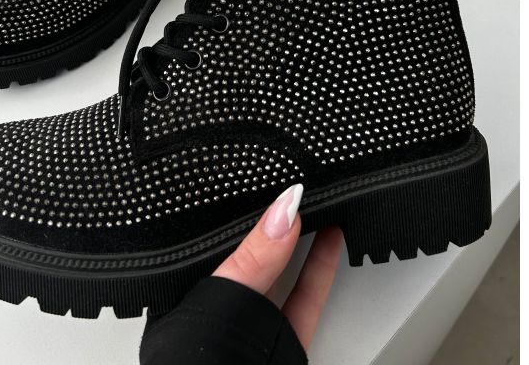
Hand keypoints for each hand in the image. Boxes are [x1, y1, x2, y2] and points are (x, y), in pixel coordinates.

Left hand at [213, 184, 343, 352]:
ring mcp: (256, 322)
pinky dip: (321, 266)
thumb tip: (283, 210)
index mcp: (198, 289)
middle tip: (294, 185)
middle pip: (256, 253)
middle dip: (274, 223)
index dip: (241, 210)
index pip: (219, 237)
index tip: (266, 180)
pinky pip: (307, 295)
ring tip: (315, 200)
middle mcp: (226, 304)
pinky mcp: (286, 340)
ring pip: (284, 270)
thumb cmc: (199, 359)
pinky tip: (331, 238)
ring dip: (302, 237)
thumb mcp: (228, 293)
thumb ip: (257, 255)